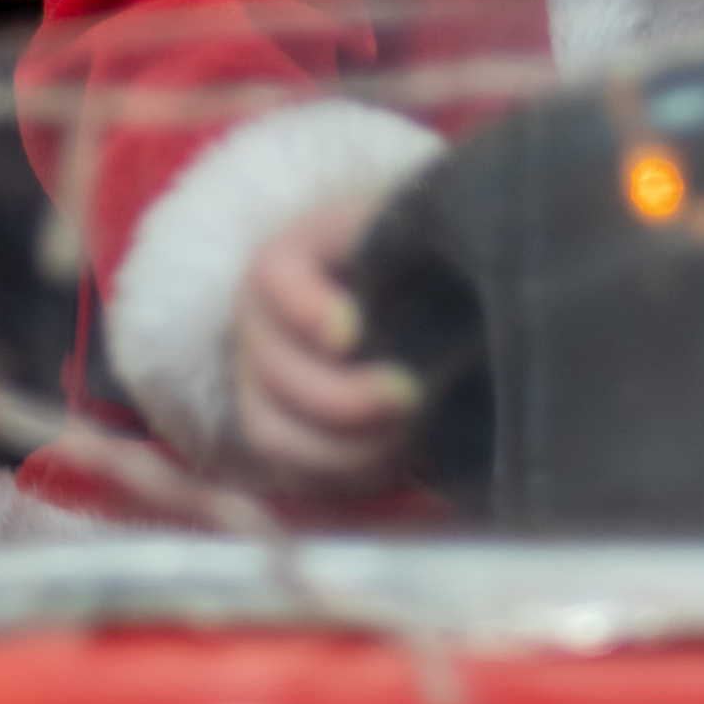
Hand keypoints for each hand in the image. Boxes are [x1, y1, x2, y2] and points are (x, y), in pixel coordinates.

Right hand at [232, 196, 422, 491]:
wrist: (402, 294)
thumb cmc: (408, 254)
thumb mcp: (406, 228)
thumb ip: (411, 238)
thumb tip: (446, 259)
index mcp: (287, 259)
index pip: (274, 278)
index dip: (307, 310)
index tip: (353, 333)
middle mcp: (257, 323)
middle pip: (274, 370)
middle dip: (345, 396)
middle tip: (413, 395)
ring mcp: (257, 385)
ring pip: (273, 433)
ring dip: (346, 446)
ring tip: (413, 430)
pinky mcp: (278, 434)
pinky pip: (293, 474)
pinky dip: (346, 473)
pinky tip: (398, 453)